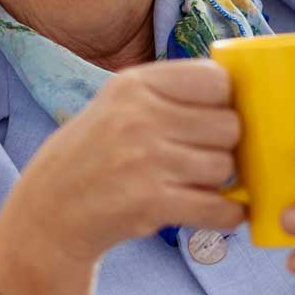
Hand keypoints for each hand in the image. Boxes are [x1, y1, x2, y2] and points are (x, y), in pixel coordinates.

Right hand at [2, 58, 246, 264]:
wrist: (49, 211)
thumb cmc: (96, 153)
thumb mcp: (121, 104)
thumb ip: (173, 93)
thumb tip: (244, 92)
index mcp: (135, 85)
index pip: (216, 79)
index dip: (225, 101)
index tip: (214, 116)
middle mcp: (139, 118)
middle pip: (229, 125)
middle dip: (224, 144)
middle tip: (202, 155)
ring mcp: (145, 161)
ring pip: (225, 166)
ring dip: (218, 180)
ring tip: (191, 182)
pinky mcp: (151, 203)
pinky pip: (218, 208)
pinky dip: (227, 215)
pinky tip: (219, 212)